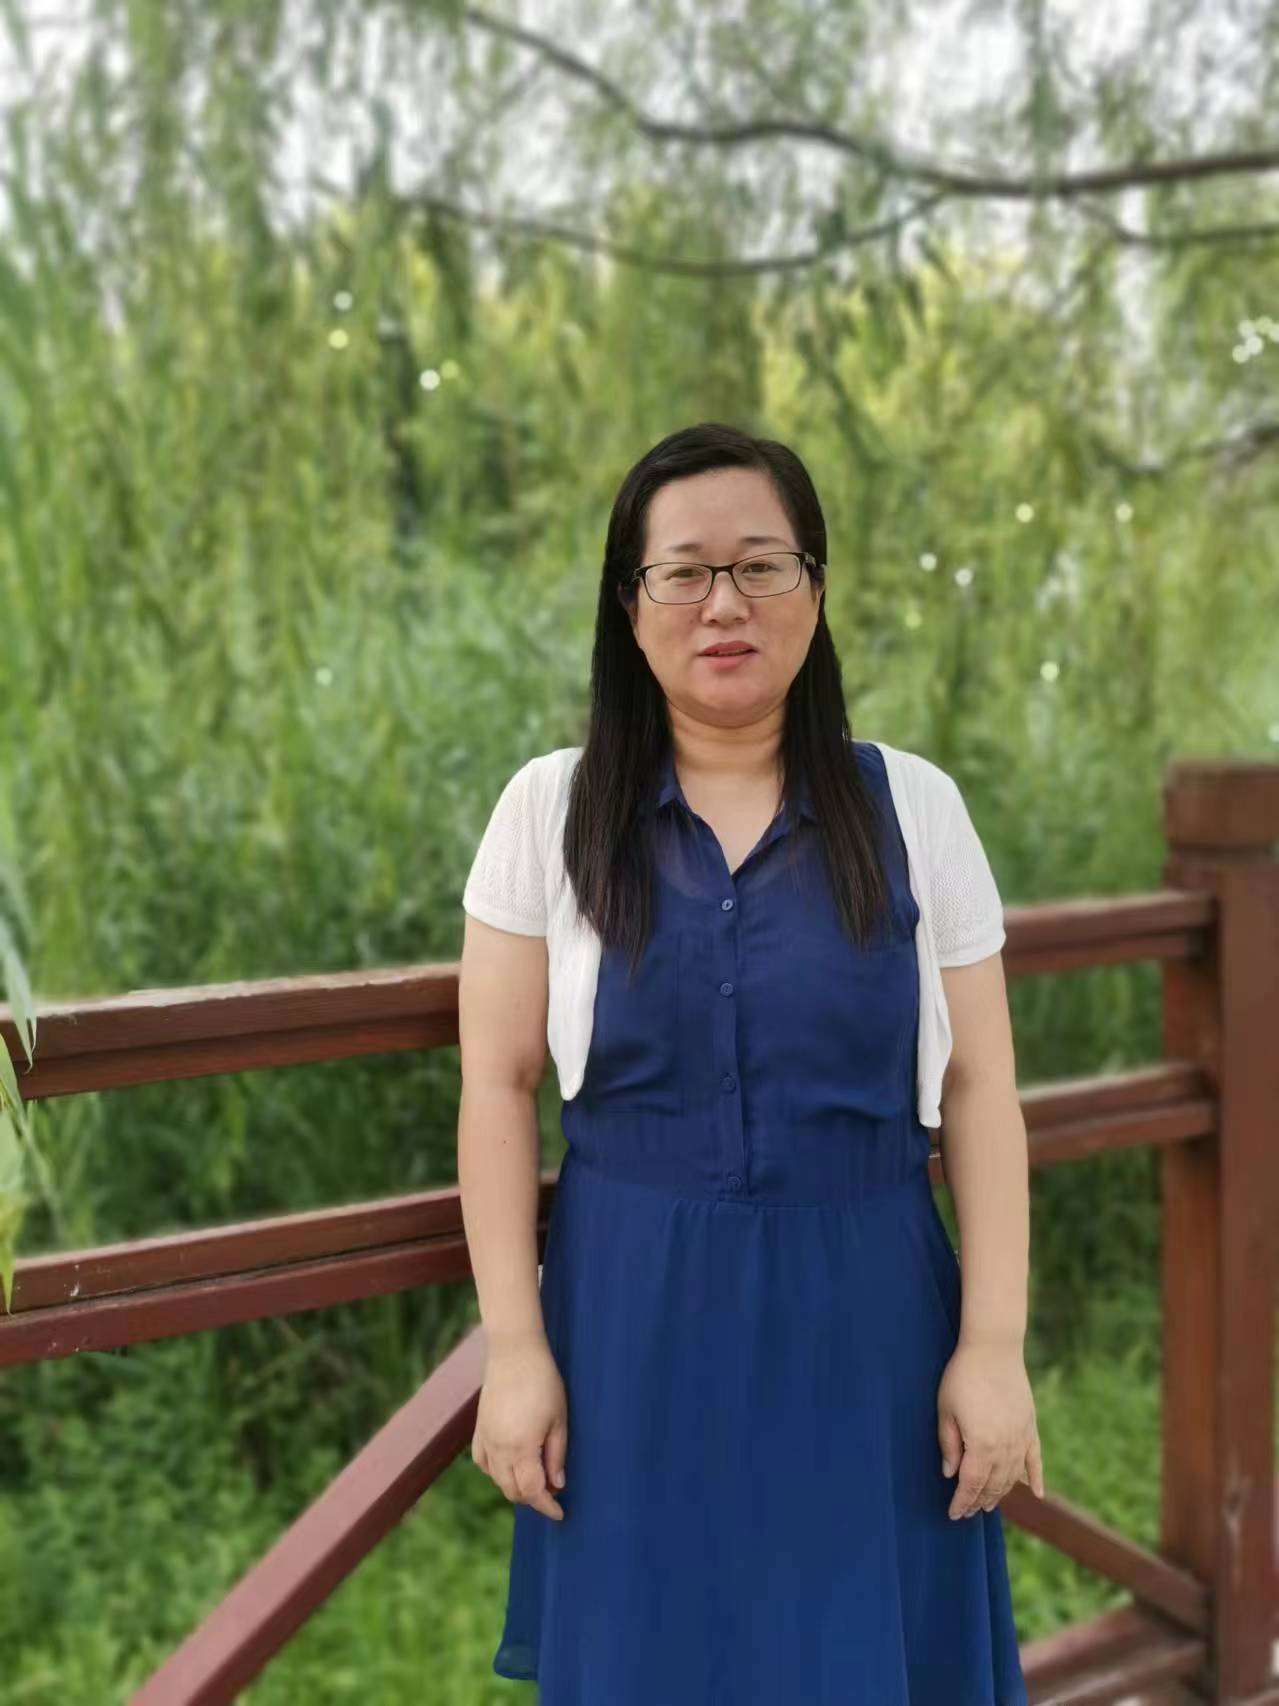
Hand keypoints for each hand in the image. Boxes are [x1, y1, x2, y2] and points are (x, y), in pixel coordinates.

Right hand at [472, 1336, 569, 1522]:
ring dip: (515, 1485)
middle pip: (512, 1490)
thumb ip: (556, 1455)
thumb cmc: (543, 1382)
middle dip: (533, 1497)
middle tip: (552, 1491)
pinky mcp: (479, 1429)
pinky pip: (483, 1463)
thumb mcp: (559, 1419)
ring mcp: (485, 1439)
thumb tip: (557, 1484)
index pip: (532, 1491)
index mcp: (521, 1448)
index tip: (560, 1513)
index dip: (546, 1506)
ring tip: (535, 1477)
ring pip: (497, 1479)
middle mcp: (498, 1449)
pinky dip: (496, 1472)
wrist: (514, 1352)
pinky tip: (509, 1465)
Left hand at [936, 1339, 1043, 1519]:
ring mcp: (1021, 1438)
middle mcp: (1005, 1448)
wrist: (993, 1349)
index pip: (971, 1484)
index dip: (962, 1501)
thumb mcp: (946, 1410)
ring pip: (1012, 1477)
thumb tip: (951, 1474)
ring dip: (1001, 1493)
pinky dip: (1035, 1478)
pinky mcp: (1030, 1427)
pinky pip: (1035, 1460)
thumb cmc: (963, 1377)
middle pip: (992, 1484)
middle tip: (968, 1512)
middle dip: (979, 1500)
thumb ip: (949, 1445)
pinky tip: (1036, 1494)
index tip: (953, 1514)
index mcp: (981, 1445)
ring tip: (989, 1505)